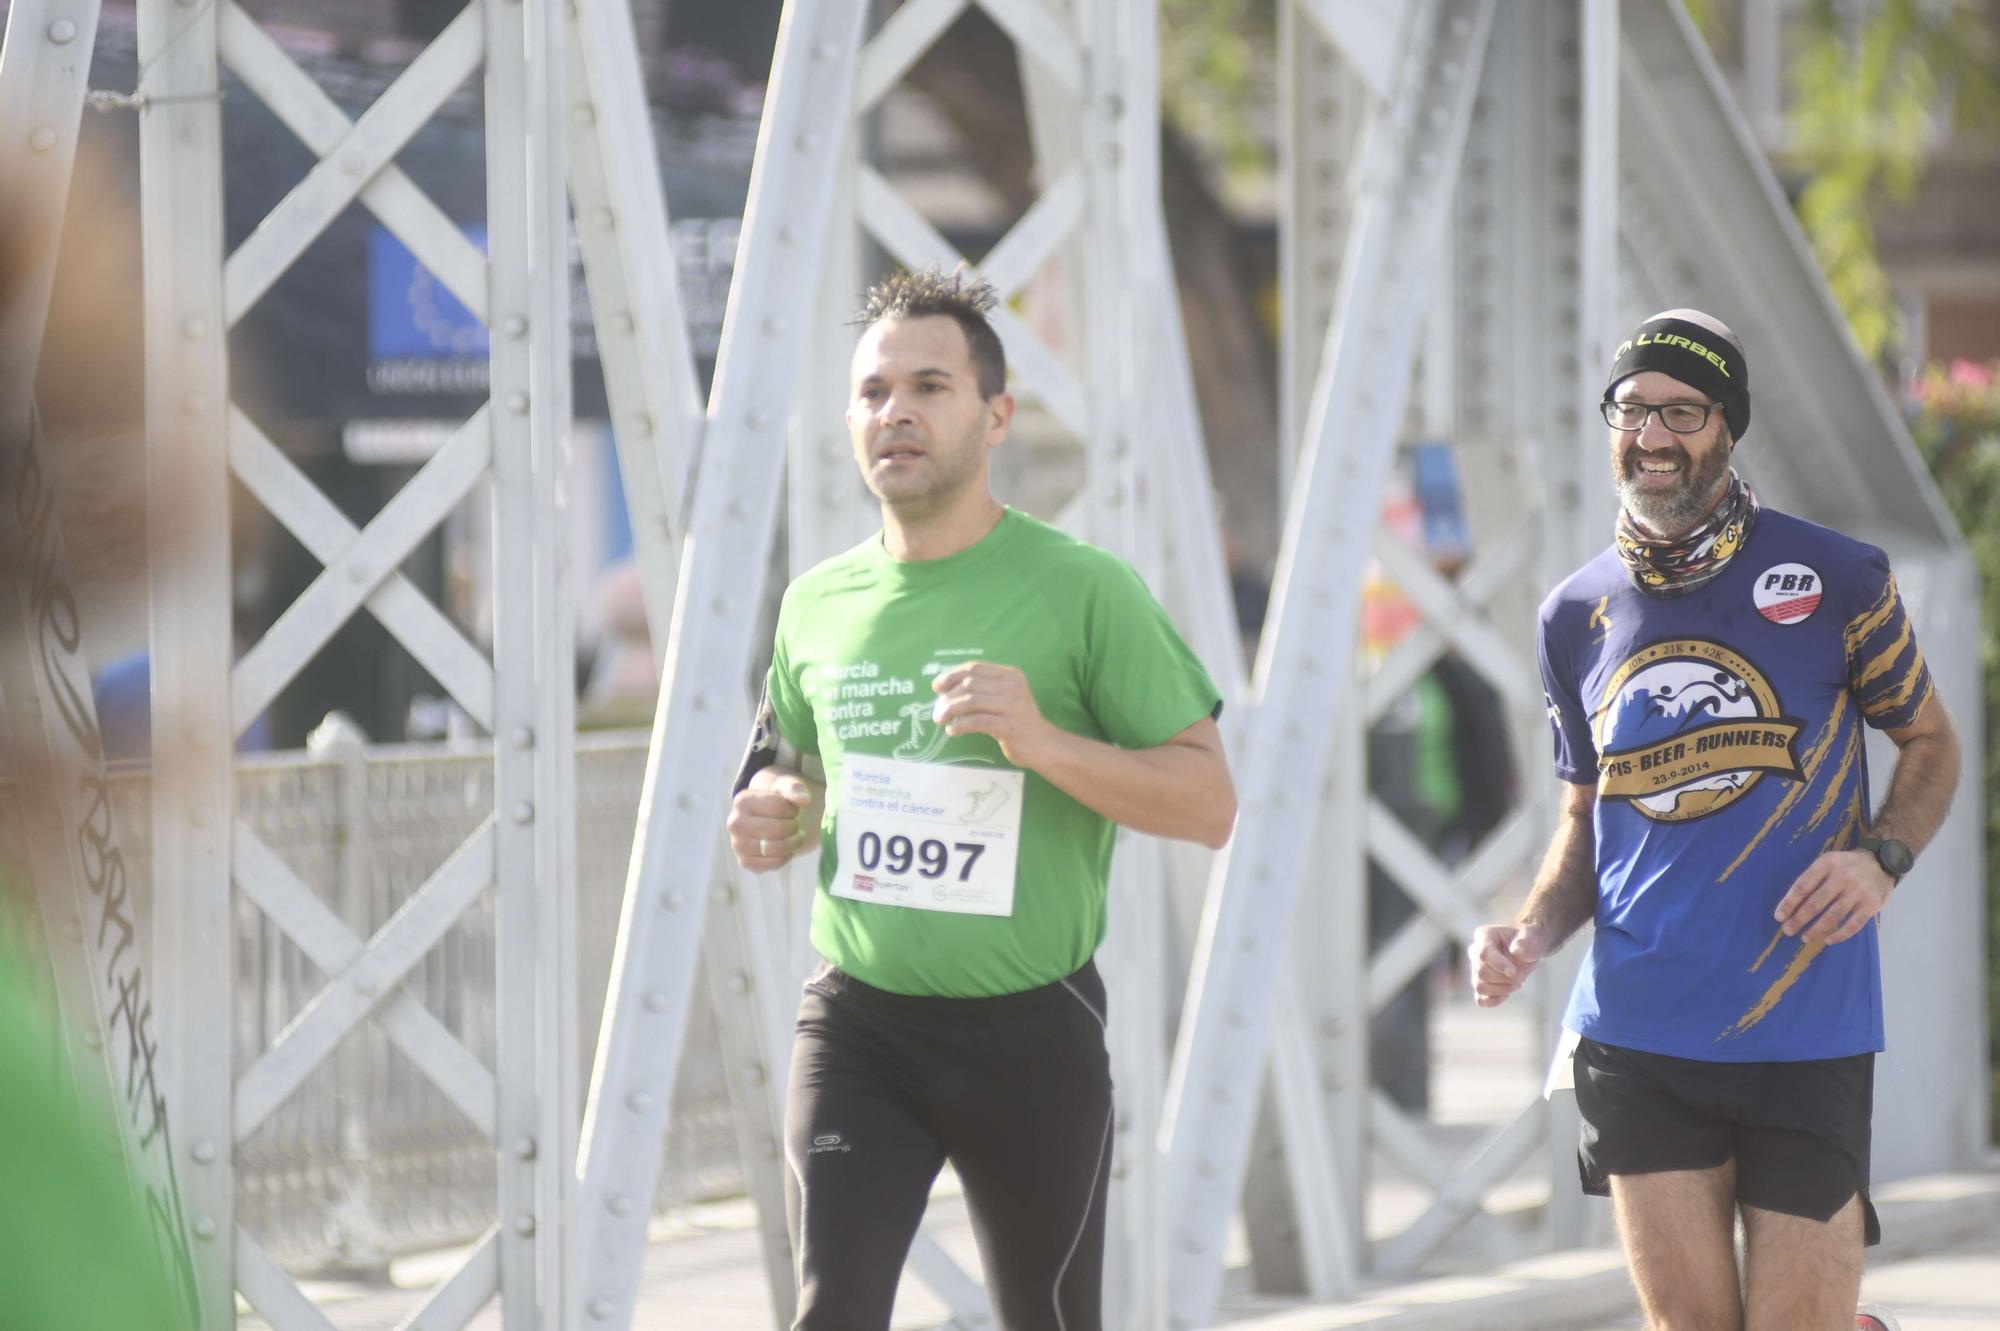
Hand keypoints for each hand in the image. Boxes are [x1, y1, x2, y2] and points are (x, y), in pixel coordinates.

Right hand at [727, 766, 821, 873]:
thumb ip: (795, 789)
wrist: (770, 817)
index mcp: (742, 800)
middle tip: (795, 824)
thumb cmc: (779, 798)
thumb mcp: (787, 786)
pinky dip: (785, 857)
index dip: (793, 809)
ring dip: (793, 843)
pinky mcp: (745, 862)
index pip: (779, 807)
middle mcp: (734, 823)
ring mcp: (737, 844)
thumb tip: (804, 800)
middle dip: (794, 826)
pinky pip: (773, 864)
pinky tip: (786, 849)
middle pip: (778, 829)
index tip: (792, 808)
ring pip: (775, 849)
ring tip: (795, 836)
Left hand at [930, 663, 1056, 767]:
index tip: (937, 687)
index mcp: (1010, 675)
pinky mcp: (1009, 726)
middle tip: (937, 711)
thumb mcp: (1004, 698)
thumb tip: (945, 689)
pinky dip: (960, 725)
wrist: (1043, 745)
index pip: (975, 668)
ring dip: (950, 711)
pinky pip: (977, 721)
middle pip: (970, 684)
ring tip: (940, 720)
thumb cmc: (1018, 721)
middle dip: (948, 697)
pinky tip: (953, 731)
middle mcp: (1012, 686)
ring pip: (971, 701)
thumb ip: (983, 690)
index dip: (952, 675)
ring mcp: (1012, 706)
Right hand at [1468, 924, 1545, 1007]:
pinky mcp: (1482, 985)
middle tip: (1521, 976)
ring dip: (1501, 990)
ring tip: (1517, 984)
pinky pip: (1480, 999)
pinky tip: (1506, 995)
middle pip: (1481, 973)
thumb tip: (1516, 952)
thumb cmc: (1529, 942)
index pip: (1483, 954)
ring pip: (1480, 987)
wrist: (1529, 951)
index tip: (1515, 972)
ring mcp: (1476, 970)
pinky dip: (1493, 1001)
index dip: (1499, 965)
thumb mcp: (1533, 937)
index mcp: (1484, 936)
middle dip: (1504, 979)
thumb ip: (1527, 942)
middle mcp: (1475, 953)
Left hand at [1774, 849, 1894, 945]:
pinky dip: (1840, 934)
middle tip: (1788, 930)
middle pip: (1816, 902)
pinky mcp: (1872, 904)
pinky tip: (1828, 940)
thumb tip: (1790, 904)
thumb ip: (1812, 879)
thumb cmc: (1847, 866)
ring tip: (1805, 937)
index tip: (1779, 917)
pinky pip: (1854, 924)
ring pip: (1833, 915)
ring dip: (1816, 929)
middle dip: (1799, 919)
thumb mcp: (1828, 862)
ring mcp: (1858, 891)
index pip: (1803, 886)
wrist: (1882, 862)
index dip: (1789, 903)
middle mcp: (1843, 876)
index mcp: (1827, 864)